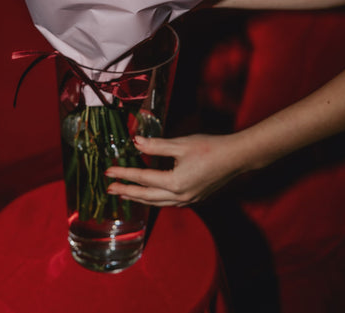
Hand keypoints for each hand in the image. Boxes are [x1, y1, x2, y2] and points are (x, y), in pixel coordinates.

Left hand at [104, 132, 245, 206]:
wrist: (236, 157)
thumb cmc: (210, 148)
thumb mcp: (180, 144)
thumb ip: (156, 145)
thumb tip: (135, 142)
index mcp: (175, 182)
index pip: (143, 179)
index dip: (124, 175)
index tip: (108, 173)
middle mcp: (180, 196)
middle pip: (147, 197)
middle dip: (127, 192)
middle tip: (110, 189)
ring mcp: (188, 199)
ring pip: (157, 203)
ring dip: (140, 198)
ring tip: (126, 193)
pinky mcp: (194, 197)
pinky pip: (168, 202)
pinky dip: (155, 199)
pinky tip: (151, 193)